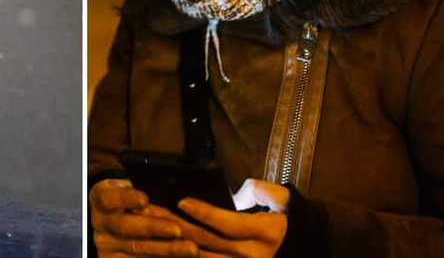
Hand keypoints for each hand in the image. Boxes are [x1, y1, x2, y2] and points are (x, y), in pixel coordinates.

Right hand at [90, 179, 198, 256]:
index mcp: (101, 199)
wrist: (112, 216)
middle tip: (177, 230)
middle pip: (125, 227)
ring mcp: (106, 245)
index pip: (110, 198)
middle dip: (154, 228)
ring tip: (190, 248)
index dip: (127, 199)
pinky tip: (182, 257)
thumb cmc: (129, 197)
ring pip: (137, 248)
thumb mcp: (129, 187)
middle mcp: (101, 224)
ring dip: (166, 249)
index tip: (144, 200)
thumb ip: (139, 193)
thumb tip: (158, 196)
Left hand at [146, 200, 286, 257]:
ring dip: (170, 244)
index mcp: (264, 234)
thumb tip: (232, 192)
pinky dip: (179, 256)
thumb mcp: (279, 198)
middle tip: (150, 212)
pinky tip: (159, 247)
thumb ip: (257, 191)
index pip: (229, 225)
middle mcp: (250, 256)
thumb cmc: (283, 216)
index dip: (205, 213)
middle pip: (206, 243)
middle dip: (175, 226)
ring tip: (148, 228)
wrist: (295, 244)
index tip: (181, 201)